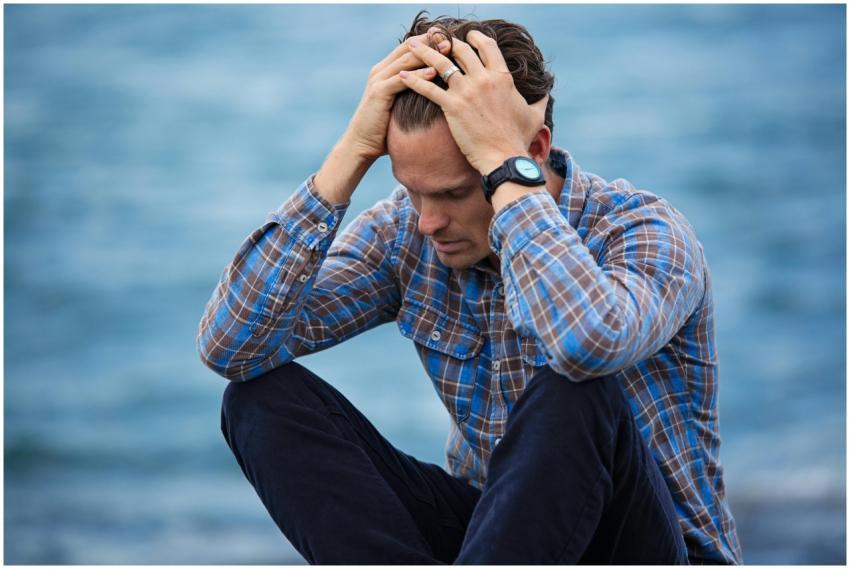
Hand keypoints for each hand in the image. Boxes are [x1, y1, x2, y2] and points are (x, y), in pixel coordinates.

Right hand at [344, 31, 451, 161]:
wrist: (361, 144)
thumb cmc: (383, 129)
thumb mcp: (399, 105)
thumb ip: (411, 93)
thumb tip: (436, 92)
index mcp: (385, 70)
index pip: (409, 47)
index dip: (429, 40)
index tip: (450, 38)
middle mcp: (380, 70)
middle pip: (408, 47)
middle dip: (430, 42)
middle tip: (451, 38)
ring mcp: (378, 80)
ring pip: (406, 60)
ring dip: (428, 54)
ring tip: (447, 50)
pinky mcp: (379, 93)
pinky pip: (401, 80)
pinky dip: (418, 74)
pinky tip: (434, 72)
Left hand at [399, 30, 547, 173]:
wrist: (504, 158)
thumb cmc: (518, 139)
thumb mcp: (535, 115)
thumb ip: (540, 100)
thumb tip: (547, 92)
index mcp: (502, 77)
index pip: (486, 46)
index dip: (474, 37)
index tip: (465, 36)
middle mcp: (484, 79)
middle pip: (460, 50)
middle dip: (445, 41)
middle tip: (433, 38)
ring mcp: (467, 91)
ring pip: (440, 63)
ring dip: (423, 52)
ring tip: (410, 46)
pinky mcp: (452, 106)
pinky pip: (428, 88)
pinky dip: (412, 80)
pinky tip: (401, 76)